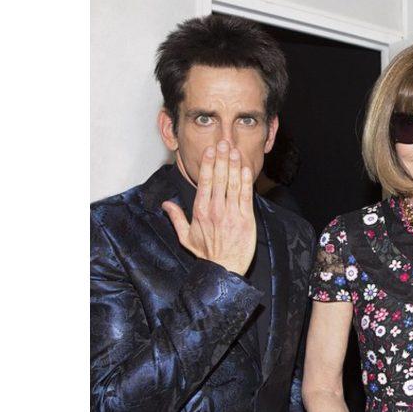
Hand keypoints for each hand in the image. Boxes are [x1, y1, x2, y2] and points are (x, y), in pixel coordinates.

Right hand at [161, 139, 256, 274]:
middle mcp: (215, 210)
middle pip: (219, 178)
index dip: (208, 164)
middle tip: (224, 142)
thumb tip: (166, 204)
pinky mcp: (246, 219)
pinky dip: (246, 181)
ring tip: (234, 150)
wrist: (225, 269)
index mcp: (200, 211)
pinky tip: (245, 168)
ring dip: (234, 165)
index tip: (210, 150)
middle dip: (221, 158)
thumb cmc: (206, 254)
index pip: (204, 182)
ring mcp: (231, 214)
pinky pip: (246, 196)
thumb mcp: (185, 237)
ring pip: (233, 184)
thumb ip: (176, 218)